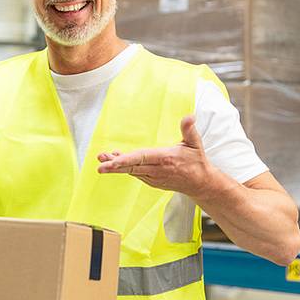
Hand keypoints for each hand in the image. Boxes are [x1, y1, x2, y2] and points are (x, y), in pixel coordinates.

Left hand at [97, 115, 214, 199]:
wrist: (200, 184)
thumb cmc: (196, 161)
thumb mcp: (195, 144)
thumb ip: (189, 130)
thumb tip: (189, 116)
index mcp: (165, 159)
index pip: (141, 158)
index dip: (126, 159)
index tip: (112, 160)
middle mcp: (157, 170)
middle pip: (132, 167)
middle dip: (114, 166)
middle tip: (100, 164)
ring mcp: (153, 177)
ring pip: (131, 171)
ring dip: (115, 166)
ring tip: (101, 160)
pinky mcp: (151, 181)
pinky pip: (135, 173)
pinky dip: (124, 167)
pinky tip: (113, 160)